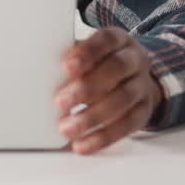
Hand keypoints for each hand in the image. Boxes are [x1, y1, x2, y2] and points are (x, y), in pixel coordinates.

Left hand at [53, 27, 163, 154]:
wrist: (135, 80)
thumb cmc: (100, 64)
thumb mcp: (88, 55)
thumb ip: (71, 59)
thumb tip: (40, 71)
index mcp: (118, 40)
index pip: (107, 40)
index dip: (88, 53)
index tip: (66, 67)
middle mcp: (135, 60)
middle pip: (117, 69)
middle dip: (87, 87)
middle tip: (60, 102)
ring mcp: (142, 86)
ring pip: (122, 100)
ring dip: (91, 116)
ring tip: (66, 128)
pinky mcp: (144, 112)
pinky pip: (127, 126)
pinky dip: (102, 137)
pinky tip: (82, 144)